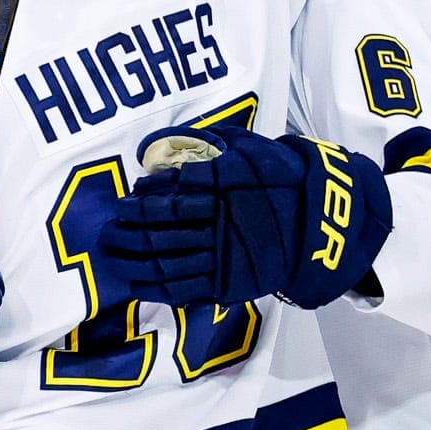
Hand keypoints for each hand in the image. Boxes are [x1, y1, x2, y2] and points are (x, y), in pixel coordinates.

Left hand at [98, 126, 393, 308]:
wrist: (324, 223)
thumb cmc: (286, 179)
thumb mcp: (254, 150)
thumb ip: (217, 146)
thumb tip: (175, 141)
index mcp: (224, 187)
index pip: (172, 192)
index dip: (144, 199)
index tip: (127, 199)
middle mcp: (219, 221)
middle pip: (160, 228)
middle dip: (129, 230)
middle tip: (107, 230)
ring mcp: (224, 256)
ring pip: (166, 260)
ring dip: (133, 259)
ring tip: (111, 255)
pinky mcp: (229, 283)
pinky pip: (184, 289)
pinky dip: (156, 288)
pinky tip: (135, 284)